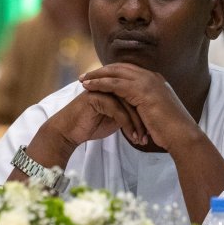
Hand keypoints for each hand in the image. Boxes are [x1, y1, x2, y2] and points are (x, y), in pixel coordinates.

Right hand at [18, 86, 149, 178]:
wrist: (69, 132)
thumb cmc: (90, 125)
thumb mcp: (115, 119)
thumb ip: (127, 112)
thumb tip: (144, 116)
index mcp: (116, 87)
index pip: (138, 96)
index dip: (146, 113)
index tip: (154, 131)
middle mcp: (110, 85)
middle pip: (135, 98)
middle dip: (144, 119)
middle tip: (150, 136)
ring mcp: (103, 89)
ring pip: (128, 104)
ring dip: (137, 124)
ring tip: (141, 139)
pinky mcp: (96, 96)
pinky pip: (117, 110)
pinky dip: (127, 125)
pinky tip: (131, 136)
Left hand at [78, 63, 198, 152]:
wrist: (181, 135)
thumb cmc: (170, 130)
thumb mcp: (156, 113)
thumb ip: (146, 106)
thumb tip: (137, 110)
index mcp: (155, 80)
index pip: (129, 71)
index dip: (112, 72)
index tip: (98, 76)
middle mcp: (151, 77)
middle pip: (120, 67)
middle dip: (101, 71)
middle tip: (86, 75)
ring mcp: (147, 81)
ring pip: (115, 73)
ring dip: (97, 75)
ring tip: (82, 80)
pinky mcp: (141, 90)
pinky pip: (114, 84)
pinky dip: (100, 83)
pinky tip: (88, 87)